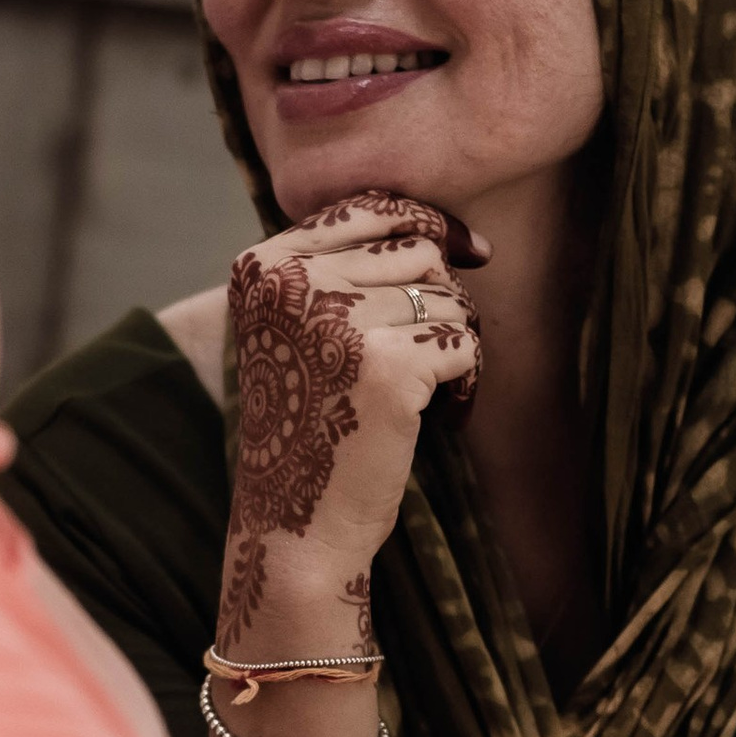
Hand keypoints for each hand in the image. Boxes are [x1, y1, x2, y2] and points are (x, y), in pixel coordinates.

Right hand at [220, 192, 476, 643]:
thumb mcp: (303, 333)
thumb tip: (458, 236)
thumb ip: (347, 271)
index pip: (367, 208)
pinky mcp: (385, 364)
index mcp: (263, 266)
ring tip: (429, 394)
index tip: (472, 250)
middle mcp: (294, 282)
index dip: (426, 222)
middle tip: (427, 360)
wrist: (295, 528)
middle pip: (415, 250)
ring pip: (445, 295)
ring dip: (453, 343)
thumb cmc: (309, 429)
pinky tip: (446, 415)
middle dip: (439, 301)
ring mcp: (338, 319)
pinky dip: (468, 380)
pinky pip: (462, 342)